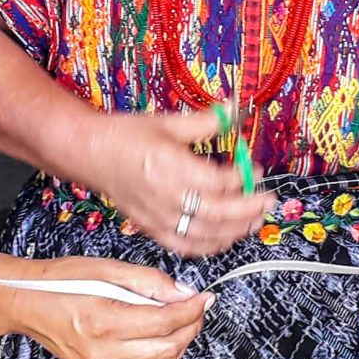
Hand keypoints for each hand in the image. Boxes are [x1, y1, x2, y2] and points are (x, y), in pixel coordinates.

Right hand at [11, 258, 209, 358]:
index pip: (165, 322)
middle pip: (169, 349)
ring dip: (179, 344)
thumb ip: (148, 281)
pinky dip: (159, 355)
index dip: (192, 310)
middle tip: (197, 307)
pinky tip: (158, 335)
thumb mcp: (105, 268)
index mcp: (103, 321)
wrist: (25, 304)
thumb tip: (184, 293)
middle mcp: (101, 352)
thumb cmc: (59, 281)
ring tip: (181, 321)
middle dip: (191, 327)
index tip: (205, 297)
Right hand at [84, 108, 267, 257]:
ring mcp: (159, 217)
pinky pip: (186, 246)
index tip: (255, 170)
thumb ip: (205, 122)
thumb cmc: (124, 136)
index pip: (218, 182)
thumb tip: (232, 111)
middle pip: (219, 213)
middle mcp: (167, 197)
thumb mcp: (168, 123)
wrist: (91, 154)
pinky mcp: (152, 228)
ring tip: (255, 221)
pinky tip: (226, 239)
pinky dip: (209, 247)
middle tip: (268, 201)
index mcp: (171, 167)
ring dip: (236, 231)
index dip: (242, 178)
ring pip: (206, 234)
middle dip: (249, 209)